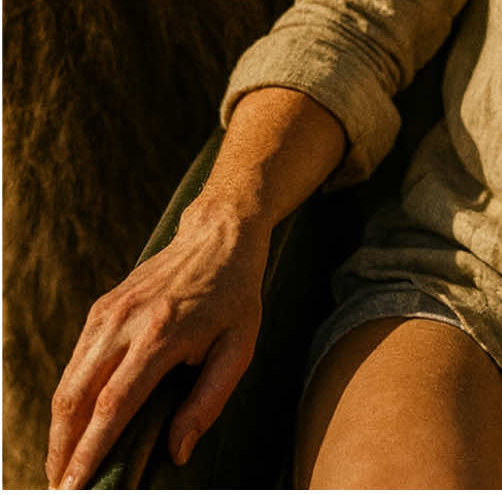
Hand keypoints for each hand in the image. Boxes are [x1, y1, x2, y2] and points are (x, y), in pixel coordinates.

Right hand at [46, 196, 270, 489]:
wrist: (217, 234)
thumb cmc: (234, 295)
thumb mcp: (239, 347)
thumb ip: (208, 401)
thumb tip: (177, 452)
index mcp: (161, 334)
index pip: (113, 404)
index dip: (90, 450)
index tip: (75, 486)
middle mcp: (126, 323)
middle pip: (76, 397)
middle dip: (63, 448)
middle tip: (63, 487)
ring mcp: (108, 313)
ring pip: (68, 381)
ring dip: (59, 428)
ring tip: (63, 466)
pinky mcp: (101, 308)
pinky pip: (76, 361)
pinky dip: (68, 399)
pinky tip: (73, 425)